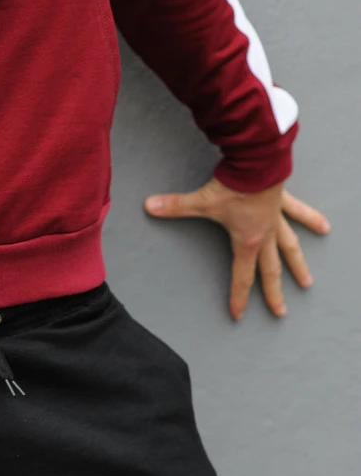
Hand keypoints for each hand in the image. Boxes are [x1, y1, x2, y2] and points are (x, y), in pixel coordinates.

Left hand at [143, 176, 330, 320]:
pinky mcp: (283, 201)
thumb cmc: (232, 184)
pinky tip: (325, 226)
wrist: (256, 161)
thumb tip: (149, 206)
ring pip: (290, 248)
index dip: (238, 296)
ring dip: (298, 266)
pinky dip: (312, 220)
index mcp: (247, 241)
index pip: (242, 276)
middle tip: (279, 312)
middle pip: (270, 270)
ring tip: (307, 282)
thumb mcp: (201, 200)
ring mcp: (276, 219)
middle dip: (273, 293)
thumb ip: (175, 206)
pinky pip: (299, 213)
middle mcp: (265, 235)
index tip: (238, 314)